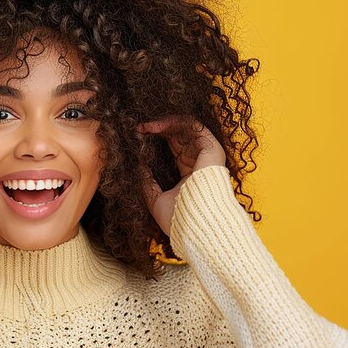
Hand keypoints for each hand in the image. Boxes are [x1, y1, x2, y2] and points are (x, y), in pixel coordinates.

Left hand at [136, 115, 225, 236]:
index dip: (155, 140)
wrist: (196, 226)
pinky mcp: (211, 148)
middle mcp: (199, 162)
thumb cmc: (179, 219)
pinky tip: (155, 126)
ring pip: (185, 127)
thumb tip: (136, 166)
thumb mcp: (155, 200)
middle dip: (156, 129)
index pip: (173, 148)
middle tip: (137, 128)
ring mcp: (207, 155)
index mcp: (188, 174)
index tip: (136, 137)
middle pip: (177, 136)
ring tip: (143, 126)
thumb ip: (146, 183)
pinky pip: (194, 126)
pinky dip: (174, 121)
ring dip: (162, 122)